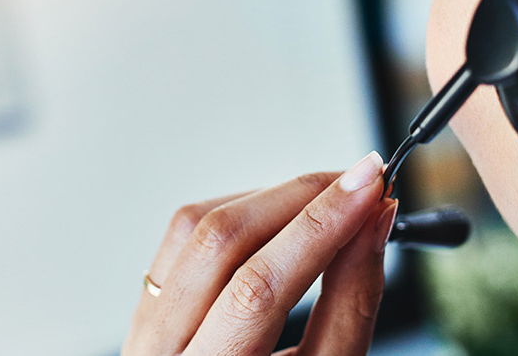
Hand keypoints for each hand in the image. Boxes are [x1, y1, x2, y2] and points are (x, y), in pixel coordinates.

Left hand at [122, 153, 397, 355]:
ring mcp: (144, 327)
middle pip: (223, 241)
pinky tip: (283, 215)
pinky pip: (185, 235)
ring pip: (197, 226)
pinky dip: (240, 211)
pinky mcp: (147, 304)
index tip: (372, 186)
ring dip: (271, 197)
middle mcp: (161, 353)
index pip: (259, 287)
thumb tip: (374, 223)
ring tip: (332, 196)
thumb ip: (351, 304)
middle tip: (363, 179)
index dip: (322, 225)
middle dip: (302, 197)